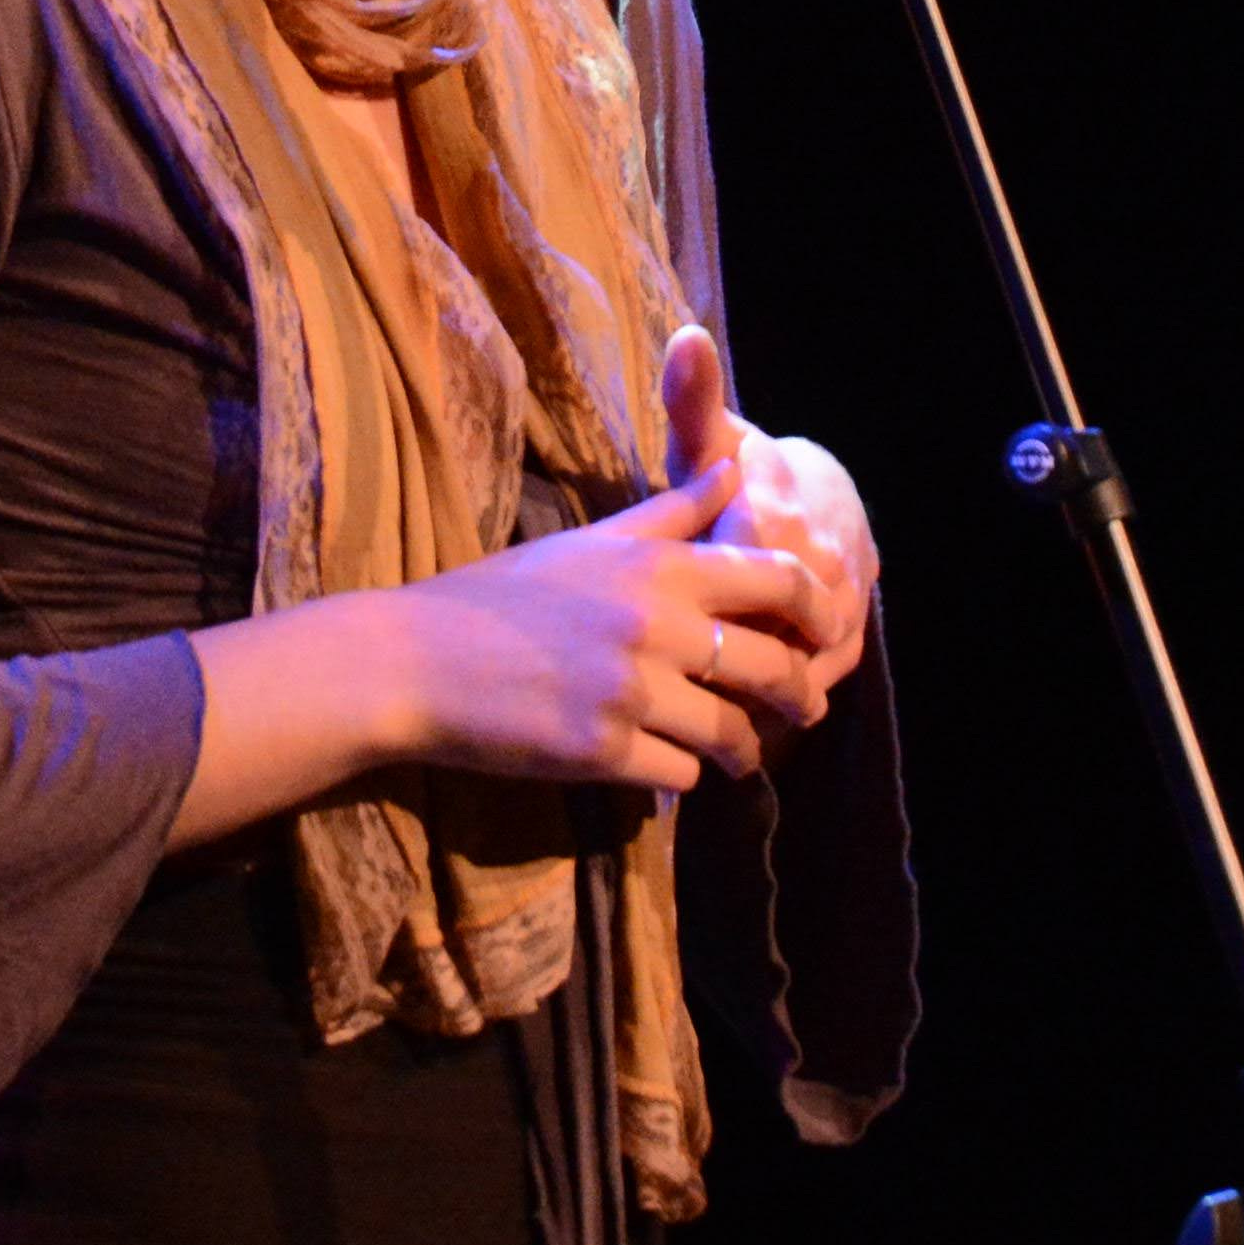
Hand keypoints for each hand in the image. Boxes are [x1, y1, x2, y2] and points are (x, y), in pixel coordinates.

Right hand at [395, 457, 837, 791]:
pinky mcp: (602, 751)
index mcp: (657, 567)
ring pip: (729, 734)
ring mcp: (629, 690)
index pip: (778, 578)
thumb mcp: (590, 543)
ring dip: (740, 750)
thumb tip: (739, 467)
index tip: (829, 633)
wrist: (414, 661)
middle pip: (773, 667)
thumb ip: (672, 512)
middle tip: (803, 710)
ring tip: (737, 754)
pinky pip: (678, 775)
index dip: (820, 609)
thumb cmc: (502, 597)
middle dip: (799, 697)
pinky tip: (664, 767)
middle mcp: (654, 624)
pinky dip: (678, 776)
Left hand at [659, 323, 878, 700]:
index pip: (740, 567)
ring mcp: (841, 601)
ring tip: (687, 719)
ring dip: (747, 698)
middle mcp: (818, 556)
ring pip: (794, 668)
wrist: (823, 496)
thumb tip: (686, 335)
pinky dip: (772, 706)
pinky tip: (725, 725)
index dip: (700, 603)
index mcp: (774, 510)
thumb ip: (693, 399)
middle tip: (663, 694)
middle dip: (720, 667)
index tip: (655, 626)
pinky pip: (812, 684)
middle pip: (766, 631)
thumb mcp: (712, 439)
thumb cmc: (743, 472)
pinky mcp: (849, 638)